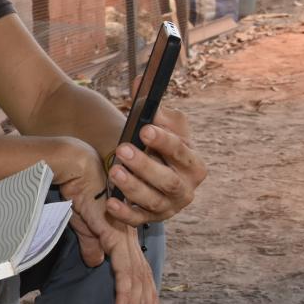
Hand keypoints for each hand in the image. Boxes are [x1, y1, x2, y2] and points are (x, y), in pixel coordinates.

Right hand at [64, 165, 158, 303]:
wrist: (77, 171)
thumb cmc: (79, 193)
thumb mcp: (84, 225)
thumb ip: (92, 245)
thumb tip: (96, 264)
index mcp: (123, 234)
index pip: (139, 269)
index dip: (146, 292)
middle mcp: (129, 237)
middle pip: (143, 278)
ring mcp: (124, 238)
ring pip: (136, 280)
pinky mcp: (115, 238)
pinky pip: (123, 272)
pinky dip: (124, 293)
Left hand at [105, 105, 205, 225]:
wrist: (149, 168)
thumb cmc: (156, 145)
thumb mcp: (159, 125)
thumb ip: (151, 106)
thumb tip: (141, 83)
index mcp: (193, 162)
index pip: (182, 152)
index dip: (164, 141)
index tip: (145, 130)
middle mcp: (186, 187)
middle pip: (168, 180)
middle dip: (146, 166)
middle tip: (123, 149)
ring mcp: (169, 206)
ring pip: (153, 200)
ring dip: (133, 187)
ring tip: (114, 170)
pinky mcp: (151, 218)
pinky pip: (138, 220)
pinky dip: (125, 213)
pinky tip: (110, 202)